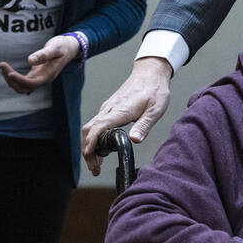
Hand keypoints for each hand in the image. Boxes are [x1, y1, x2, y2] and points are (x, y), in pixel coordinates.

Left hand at [0, 34, 80, 94]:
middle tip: (2, 64)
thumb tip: (29, 60)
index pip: (31, 83)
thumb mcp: (54, 47)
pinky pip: (22, 82)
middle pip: (24, 88)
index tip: (9, 73)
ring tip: (2, 66)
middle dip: (11, 79)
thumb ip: (43, 54)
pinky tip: (7, 69)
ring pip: (21, 87)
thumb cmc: (62, 46)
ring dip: (10, 80)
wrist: (69, 48)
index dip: (19, 80)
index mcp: (48, 75)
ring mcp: (39, 78)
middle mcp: (43, 80)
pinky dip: (13, 78)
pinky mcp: (35, 75)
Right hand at [80, 56, 172, 174]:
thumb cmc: (154, 90)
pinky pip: (95, 124)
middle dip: (87, 151)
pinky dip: (93, 138)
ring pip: (90, 128)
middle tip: (95, 169)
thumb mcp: (156, 109)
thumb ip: (144, 125)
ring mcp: (108, 108)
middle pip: (88, 130)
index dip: (91, 143)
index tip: (90, 157)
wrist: (150, 73)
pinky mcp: (109, 108)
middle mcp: (110, 109)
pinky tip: (101, 149)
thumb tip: (134, 140)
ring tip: (96, 164)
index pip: (98, 127)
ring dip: (89, 146)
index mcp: (120, 110)